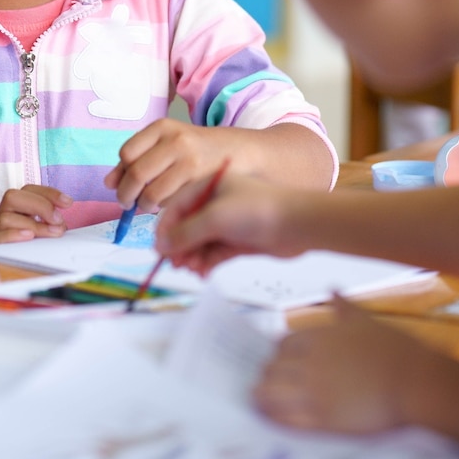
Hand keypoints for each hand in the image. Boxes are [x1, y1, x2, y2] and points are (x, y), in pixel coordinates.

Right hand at [0, 185, 72, 243]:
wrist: (13, 269)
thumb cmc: (35, 246)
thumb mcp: (48, 232)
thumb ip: (54, 225)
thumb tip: (61, 226)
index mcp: (18, 206)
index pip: (28, 190)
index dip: (49, 193)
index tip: (68, 203)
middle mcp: (4, 214)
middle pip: (11, 196)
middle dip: (39, 205)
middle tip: (57, 220)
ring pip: (5, 218)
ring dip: (33, 225)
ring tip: (52, 234)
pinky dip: (14, 235)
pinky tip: (29, 237)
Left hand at [104, 119, 234, 212]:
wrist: (241, 152)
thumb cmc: (199, 150)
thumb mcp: (168, 145)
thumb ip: (137, 159)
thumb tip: (109, 182)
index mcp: (162, 128)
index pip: (127, 153)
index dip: (120, 174)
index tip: (119, 186)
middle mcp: (176, 141)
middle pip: (136, 174)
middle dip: (126, 195)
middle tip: (127, 203)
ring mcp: (190, 161)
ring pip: (152, 193)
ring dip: (145, 205)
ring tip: (148, 206)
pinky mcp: (202, 182)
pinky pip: (172, 202)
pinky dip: (165, 209)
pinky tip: (169, 204)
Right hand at [155, 172, 304, 275]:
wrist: (298, 224)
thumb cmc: (259, 210)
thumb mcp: (215, 218)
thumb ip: (185, 233)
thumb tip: (161, 246)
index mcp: (210, 185)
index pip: (177, 206)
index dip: (166, 228)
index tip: (160, 248)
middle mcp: (217, 202)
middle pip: (187, 226)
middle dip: (180, 246)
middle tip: (177, 264)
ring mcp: (229, 222)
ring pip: (200, 243)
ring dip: (193, 257)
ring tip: (193, 269)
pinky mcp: (239, 241)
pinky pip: (214, 253)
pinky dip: (207, 263)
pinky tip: (203, 273)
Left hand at [253, 295, 424, 433]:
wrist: (419, 385)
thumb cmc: (398, 353)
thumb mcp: (367, 322)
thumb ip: (344, 307)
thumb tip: (332, 289)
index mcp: (319, 338)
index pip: (281, 345)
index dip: (279, 356)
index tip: (280, 363)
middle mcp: (311, 363)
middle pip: (271, 369)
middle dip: (268, 377)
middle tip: (270, 384)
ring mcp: (314, 392)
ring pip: (269, 394)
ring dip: (263, 398)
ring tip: (261, 403)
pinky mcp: (322, 419)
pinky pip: (286, 419)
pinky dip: (275, 418)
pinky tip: (274, 419)